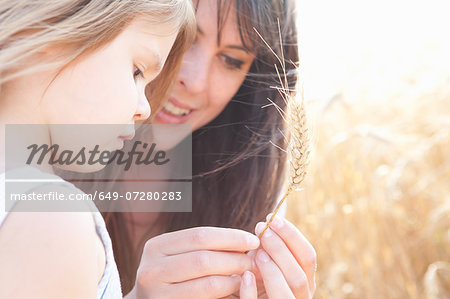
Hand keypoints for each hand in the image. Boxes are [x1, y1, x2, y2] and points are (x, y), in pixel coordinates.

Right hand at [126, 227, 260, 298]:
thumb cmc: (174, 275)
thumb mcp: (180, 255)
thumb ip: (205, 246)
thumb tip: (249, 240)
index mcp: (156, 247)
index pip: (200, 235)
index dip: (230, 237)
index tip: (253, 240)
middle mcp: (151, 270)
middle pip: (204, 258)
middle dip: (235, 258)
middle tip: (255, 261)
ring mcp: (158, 294)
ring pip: (208, 283)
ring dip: (235, 279)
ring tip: (249, 275)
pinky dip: (227, 294)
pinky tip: (237, 289)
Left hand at [250, 214, 316, 297]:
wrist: (239, 296)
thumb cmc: (255, 275)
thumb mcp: (266, 260)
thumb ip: (270, 246)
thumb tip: (267, 222)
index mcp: (304, 279)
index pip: (308, 257)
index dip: (292, 236)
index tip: (273, 218)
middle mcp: (299, 296)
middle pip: (299, 276)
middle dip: (281, 250)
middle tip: (262, 231)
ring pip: (285, 295)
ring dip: (272, 272)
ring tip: (256, 253)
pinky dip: (251, 292)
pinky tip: (245, 276)